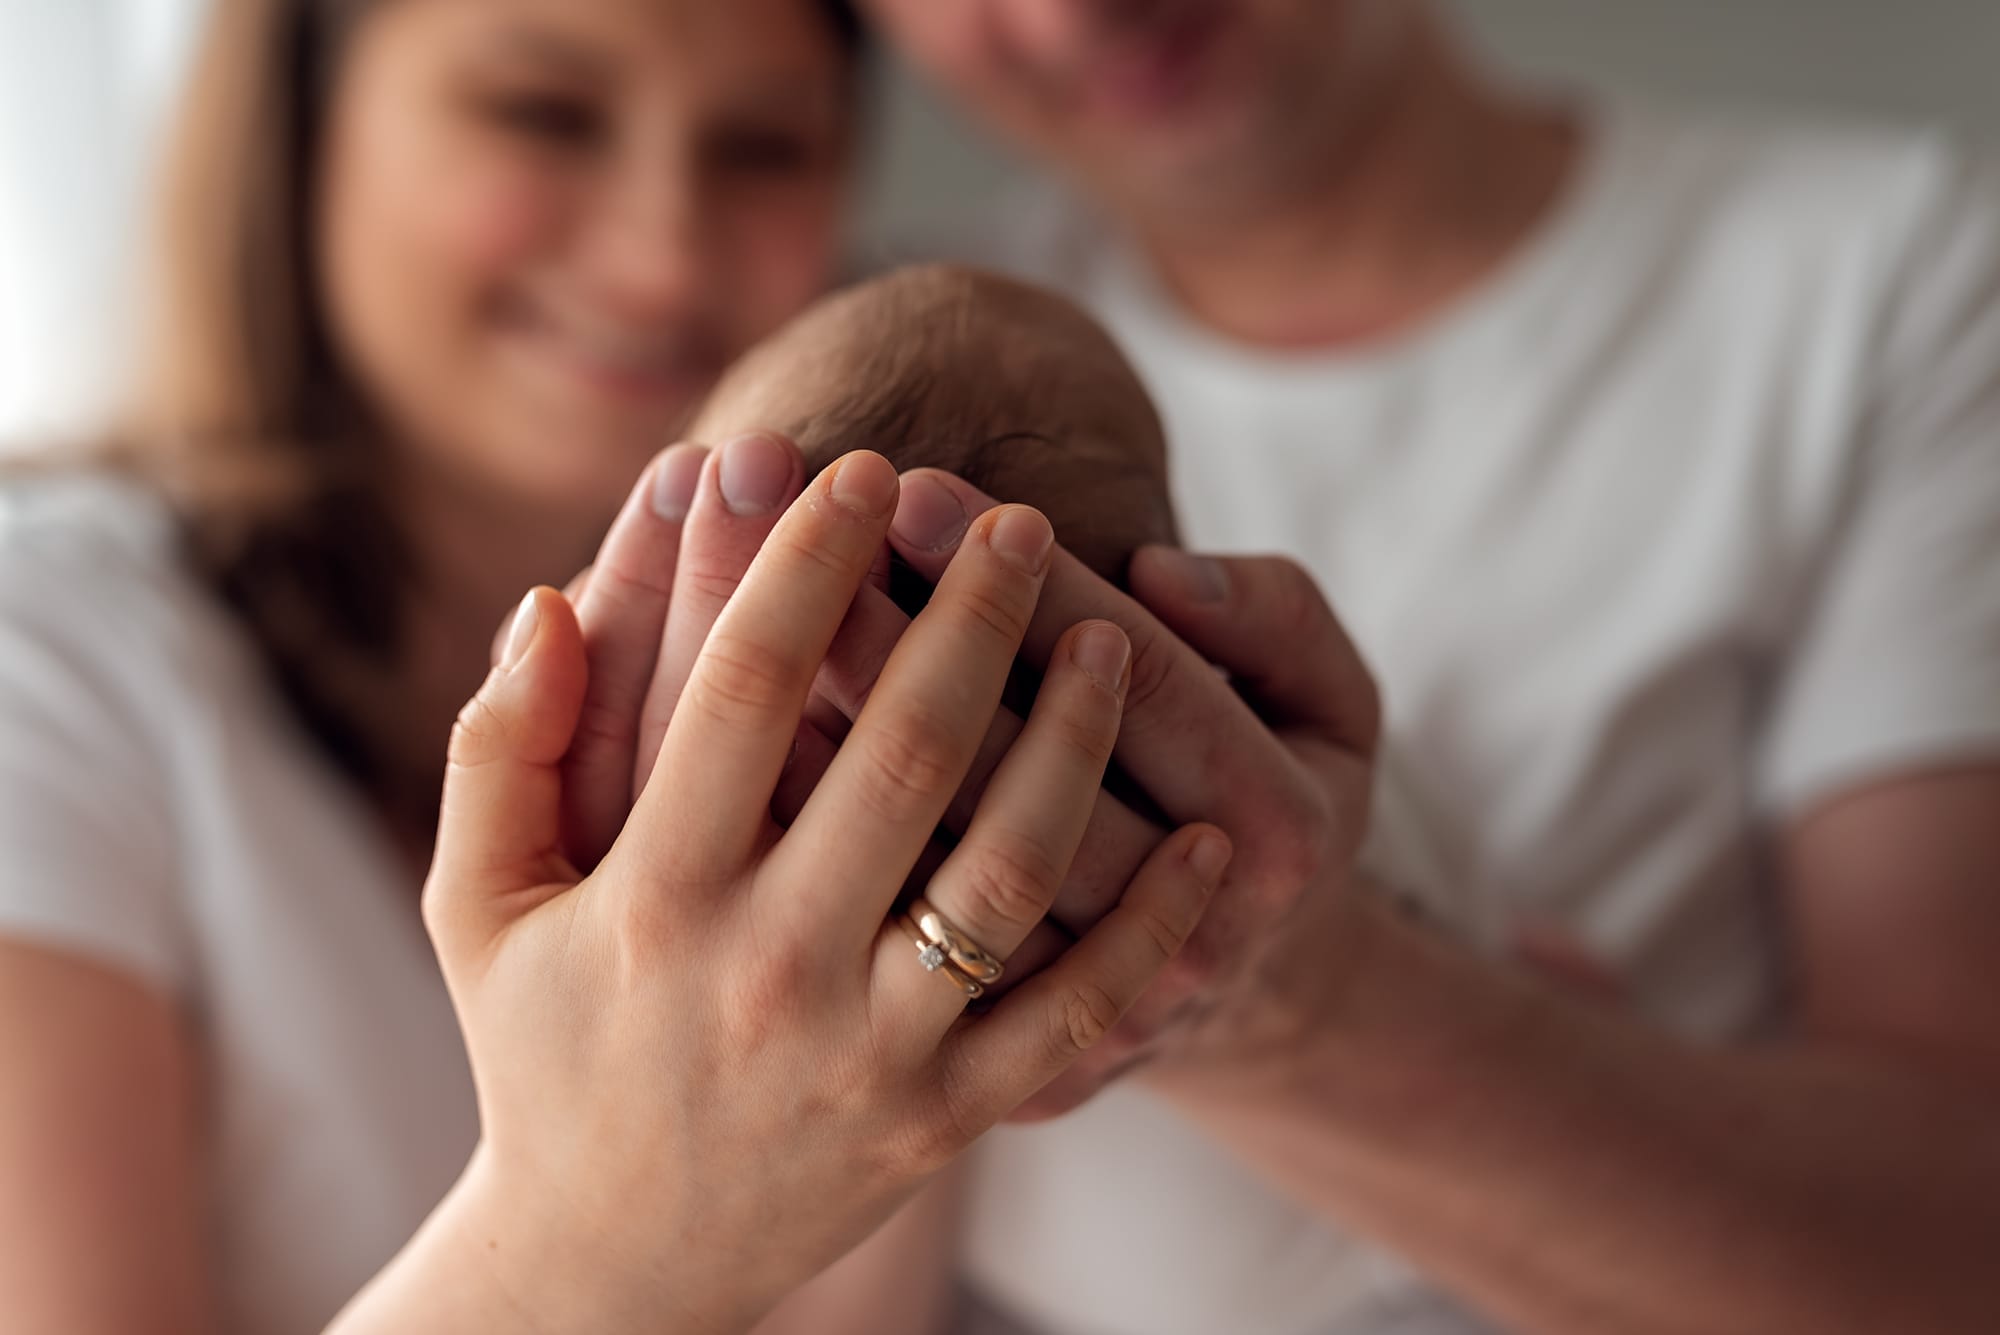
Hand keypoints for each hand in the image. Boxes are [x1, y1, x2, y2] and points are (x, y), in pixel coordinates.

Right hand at [423, 450, 1227, 1329]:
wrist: (609, 1264)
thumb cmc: (540, 1053)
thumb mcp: (474, 905)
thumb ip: (497, 747)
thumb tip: (547, 596)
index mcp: (650, 897)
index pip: (741, 689)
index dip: (807, 564)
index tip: (861, 469)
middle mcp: (766, 971)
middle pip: (897, 757)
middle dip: (968, 620)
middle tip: (1020, 518)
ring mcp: (866, 1052)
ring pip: (1003, 876)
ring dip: (1070, 744)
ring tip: (1111, 639)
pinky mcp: (943, 1117)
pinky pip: (1069, 1016)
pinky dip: (1149, 931)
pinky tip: (1201, 840)